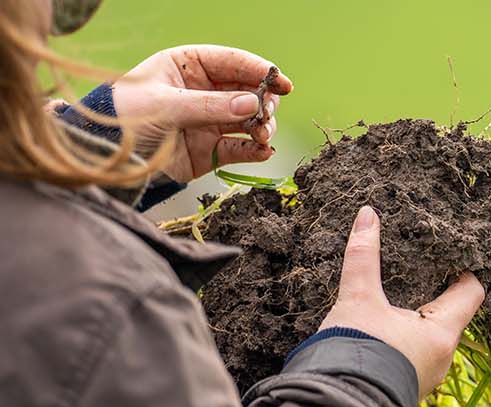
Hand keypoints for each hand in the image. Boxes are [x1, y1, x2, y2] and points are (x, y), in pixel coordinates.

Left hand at [109, 45, 293, 182]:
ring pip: (250, 121)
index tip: (282, 83)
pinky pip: (242, 148)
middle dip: (264, 103)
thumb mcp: (164, 106)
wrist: (106, 157)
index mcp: (188, 66)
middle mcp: (204, 92)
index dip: (259, 70)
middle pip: (248, 91)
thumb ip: (209, 106)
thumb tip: (253, 104)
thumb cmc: (125, 118)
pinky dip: (256, 150)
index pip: (231, 62)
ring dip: (263, 127)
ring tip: (263, 136)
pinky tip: (263, 151)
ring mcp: (210, 121)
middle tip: (266, 115)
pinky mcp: (212, 150)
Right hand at [319, 207, 486, 395]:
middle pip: (451, 315)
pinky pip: (416, 356)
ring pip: (431, 338)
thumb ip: (364, 257)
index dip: (464, 270)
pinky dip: (406, 339)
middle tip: (419, 269)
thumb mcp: (357, 299)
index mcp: (443, 333)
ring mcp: (427, 377)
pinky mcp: (407, 388)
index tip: (451, 254)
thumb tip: (369, 216)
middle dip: (437, 293)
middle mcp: (443, 358)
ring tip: (398, 298)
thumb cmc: (354, 353)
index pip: (472, 292)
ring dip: (419, 319)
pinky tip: (384, 330)